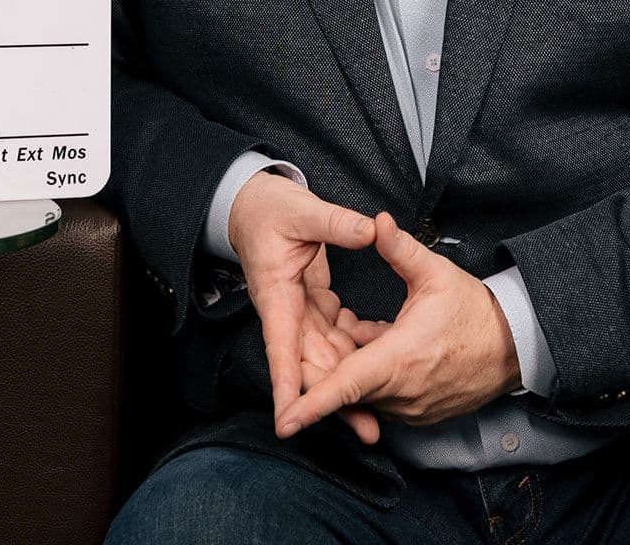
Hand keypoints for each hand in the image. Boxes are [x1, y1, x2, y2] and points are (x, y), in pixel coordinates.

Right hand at [228, 172, 377, 439]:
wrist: (251, 202)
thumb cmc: (267, 207)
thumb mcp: (301, 210)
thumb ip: (336, 223)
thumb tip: (370, 232)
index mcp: (275, 292)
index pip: (281, 346)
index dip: (287, 385)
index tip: (291, 419)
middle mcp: (285, 309)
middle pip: (308, 362)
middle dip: (333, 399)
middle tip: (368, 426)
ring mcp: (298, 308)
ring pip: (324, 354)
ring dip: (348, 381)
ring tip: (378, 413)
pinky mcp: (311, 302)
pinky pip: (332, 333)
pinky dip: (352, 348)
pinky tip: (378, 361)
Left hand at [276, 212, 521, 437]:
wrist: (513, 345)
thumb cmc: (474, 310)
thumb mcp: (435, 273)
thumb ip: (399, 249)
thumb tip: (376, 220)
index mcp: (399, 359)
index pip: (345, 387)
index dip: (312, 404)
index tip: (285, 420)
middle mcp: (402, 392)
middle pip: (347, 389)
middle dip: (325, 366)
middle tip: (319, 336)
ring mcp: (412, 407)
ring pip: (364, 392)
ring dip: (353, 365)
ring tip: (360, 326)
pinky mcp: (420, 413)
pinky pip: (382, 397)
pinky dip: (372, 375)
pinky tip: (379, 340)